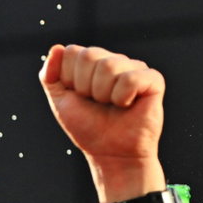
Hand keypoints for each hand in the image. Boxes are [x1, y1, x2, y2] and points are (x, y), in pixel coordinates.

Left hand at [39, 44, 166, 202]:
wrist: (111, 154)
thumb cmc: (89, 128)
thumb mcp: (60, 102)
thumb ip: (50, 76)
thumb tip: (55, 48)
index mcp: (92, 63)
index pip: (72, 52)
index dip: (69, 79)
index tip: (79, 97)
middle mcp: (114, 61)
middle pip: (89, 55)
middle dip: (85, 87)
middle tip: (96, 103)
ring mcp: (134, 68)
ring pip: (109, 66)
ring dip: (103, 94)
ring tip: (112, 106)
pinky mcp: (153, 79)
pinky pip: (130, 78)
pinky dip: (122, 97)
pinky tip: (128, 105)